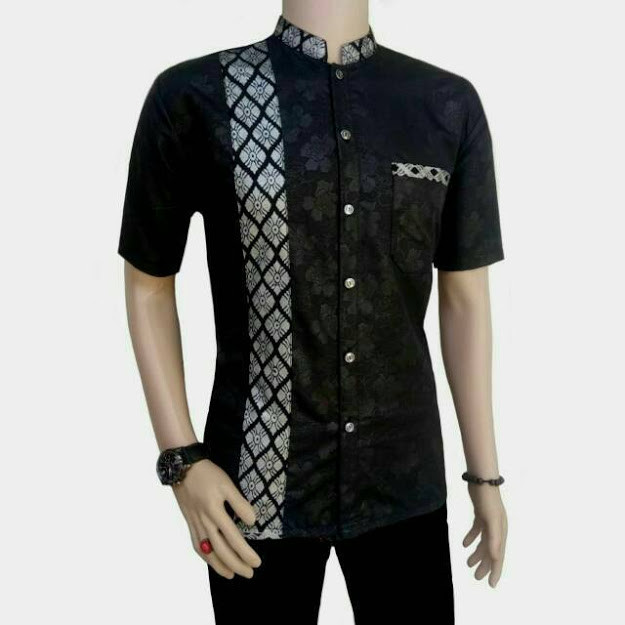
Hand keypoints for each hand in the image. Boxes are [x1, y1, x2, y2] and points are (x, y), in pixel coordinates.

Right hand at [171, 458, 261, 578]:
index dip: (245, 552)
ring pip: (207, 551)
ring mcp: (195, 524)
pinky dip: (204, 556)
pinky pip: (196, 545)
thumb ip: (239, 503)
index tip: (256, 562)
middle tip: (250, 573)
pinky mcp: (189, 523)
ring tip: (232, 574)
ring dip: (220, 565)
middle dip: (236, 564)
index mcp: (215, 512)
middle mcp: (204, 521)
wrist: (183, 467)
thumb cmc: (208, 474)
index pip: (233, 538)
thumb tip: (252, 522)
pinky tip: (211, 560)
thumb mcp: (227, 484)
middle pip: (221, 550)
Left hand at [463, 484, 507, 586]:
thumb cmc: (488, 500)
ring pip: (484, 542)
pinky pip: (477, 530)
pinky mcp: (481, 514)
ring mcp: (489, 521)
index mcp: (501, 532)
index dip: (495, 571)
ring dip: (477, 553)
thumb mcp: (491, 520)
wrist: (482, 480)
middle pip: (491, 551)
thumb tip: (496, 557)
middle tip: (476, 577)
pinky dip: (471, 537)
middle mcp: (497, 528)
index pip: (499, 556)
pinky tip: (464, 544)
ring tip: (468, 563)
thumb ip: (493, 539)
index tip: (491, 585)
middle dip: (484, 565)